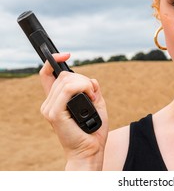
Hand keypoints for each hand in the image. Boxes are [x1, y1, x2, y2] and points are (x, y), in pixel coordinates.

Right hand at [39, 53, 108, 169]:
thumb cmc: (92, 129)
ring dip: (86, 84)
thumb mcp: (96, 104)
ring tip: (93, 98)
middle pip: (64, 75)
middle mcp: (49, 103)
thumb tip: (91, 80)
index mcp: (56, 100)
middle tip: (93, 93)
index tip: (65, 54)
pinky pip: (69, 89)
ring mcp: (50, 108)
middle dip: (83, 79)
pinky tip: (91, 97)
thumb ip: (92, 89)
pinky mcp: (55, 114)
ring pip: (68, 80)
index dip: (53, 61)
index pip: (47, 75)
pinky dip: (84, 87)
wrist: (91, 150)